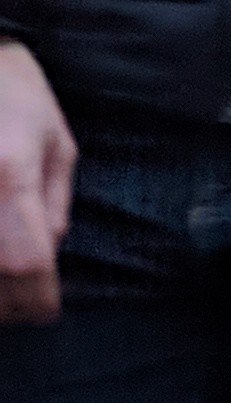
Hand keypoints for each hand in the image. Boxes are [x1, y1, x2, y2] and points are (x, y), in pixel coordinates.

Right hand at [0, 41, 74, 324]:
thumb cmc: (11, 90)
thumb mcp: (54, 140)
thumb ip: (53, 204)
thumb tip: (47, 257)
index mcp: (8, 171)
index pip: (25, 262)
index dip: (36, 299)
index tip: (44, 311)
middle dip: (4, 305)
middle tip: (20, 309)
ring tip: (3, 297)